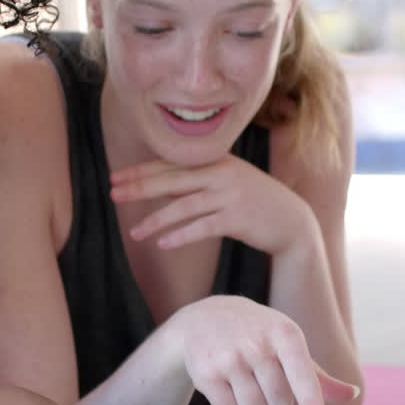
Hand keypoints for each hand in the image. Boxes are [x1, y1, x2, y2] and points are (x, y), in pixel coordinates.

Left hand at [111, 155, 316, 255]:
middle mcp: (222, 173)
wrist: (291, 219)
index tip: (116, 178)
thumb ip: (193, 181)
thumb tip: (156, 185)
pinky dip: (181, 235)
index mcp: (215, 160)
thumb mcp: (224, 182)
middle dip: (140, 188)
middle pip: (173, 179)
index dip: (142, 171)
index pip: (171, 163)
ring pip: (184, 206)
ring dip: (156, 220)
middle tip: (113, 195)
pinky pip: (202, 228)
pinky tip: (163, 244)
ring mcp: (230, 195)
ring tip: (135, 233)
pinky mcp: (237, 218)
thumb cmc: (251, 201)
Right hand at [167, 296, 358, 404]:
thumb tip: (352, 395)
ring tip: (246, 386)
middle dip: (277, 404)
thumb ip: (318, 376)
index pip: (302, 375)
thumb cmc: (257, 334)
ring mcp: (229, 358)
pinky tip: (227, 387)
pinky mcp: (206, 374)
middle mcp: (257, 344)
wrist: (203, 318)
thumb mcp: (288, 344)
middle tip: (265, 382)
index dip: (311, 403)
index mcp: (284, 334)